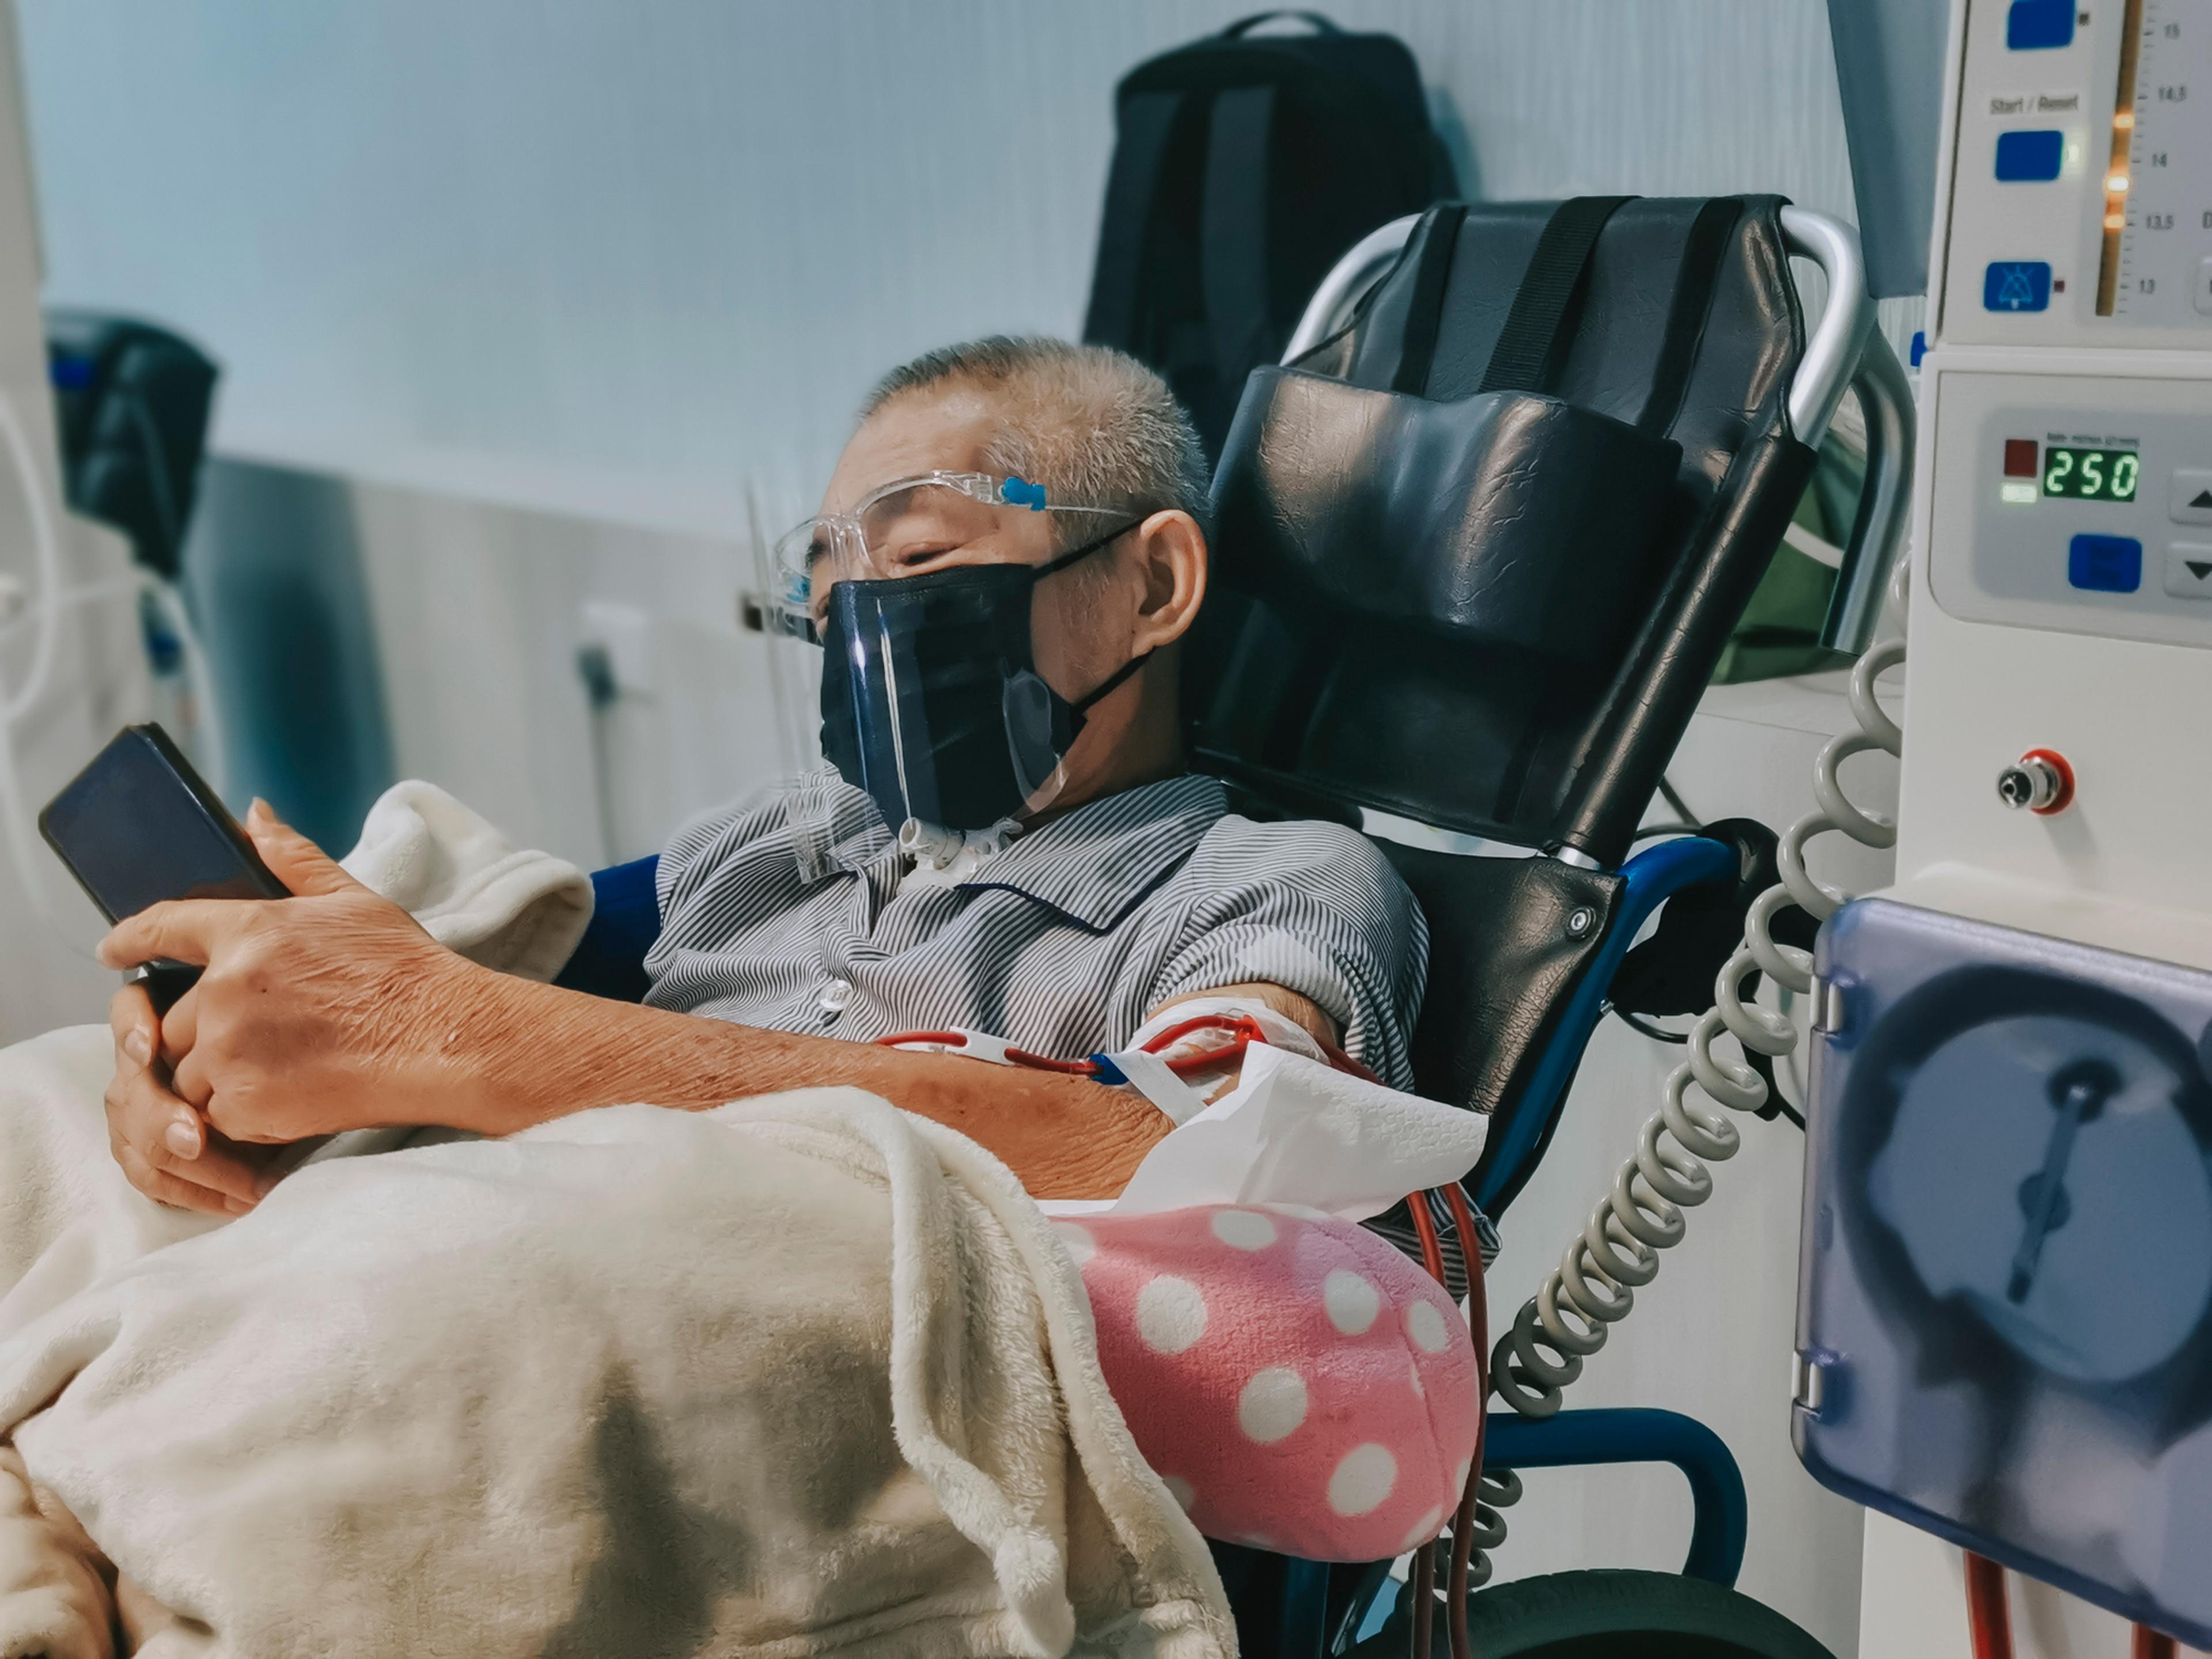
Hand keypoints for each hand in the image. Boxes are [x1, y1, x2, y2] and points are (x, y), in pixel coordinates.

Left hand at [98, 801, 514, 1144]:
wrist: (445, 1038)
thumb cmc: (408, 969)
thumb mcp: (354, 901)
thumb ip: (293, 860)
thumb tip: (254, 813)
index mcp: (249, 931)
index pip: (163, 928)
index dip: (130, 940)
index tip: (112, 952)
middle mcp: (227, 990)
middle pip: (173, 1020)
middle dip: (204, 1033)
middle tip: (259, 1039)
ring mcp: (231, 1050)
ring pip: (187, 1072)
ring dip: (219, 1076)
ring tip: (278, 1072)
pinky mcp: (246, 1104)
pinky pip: (213, 1115)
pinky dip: (242, 1112)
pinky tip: (288, 1099)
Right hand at [105, 981, 288, 1212]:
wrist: (301, 1090)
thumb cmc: (286, 1043)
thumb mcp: (267, 1009)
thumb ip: (241, 996)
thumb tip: (198, 980)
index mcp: (164, 1020)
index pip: (131, 1011)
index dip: (133, 1026)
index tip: (151, 1045)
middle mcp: (141, 1067)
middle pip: (131, 1088)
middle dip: (159, 1116)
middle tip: (194, 1139)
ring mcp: (136, 1112)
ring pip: (139, 1140)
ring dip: (189, 1166)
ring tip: (244, 1183)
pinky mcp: (144, 1152)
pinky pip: (151, 1178)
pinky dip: (194, 1192)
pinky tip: (237, 1200)